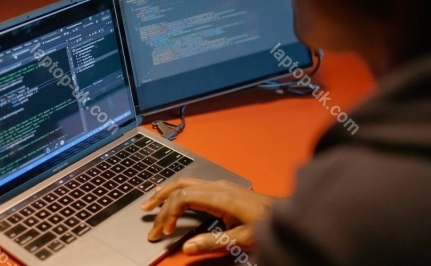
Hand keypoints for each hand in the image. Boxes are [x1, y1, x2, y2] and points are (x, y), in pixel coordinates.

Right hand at [139, 178, 274, 254]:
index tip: (164, 231)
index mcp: (219, 196)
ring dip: (166, 192)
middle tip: (147, 217)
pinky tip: (172, 197)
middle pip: (180, 186)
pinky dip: (178, 191)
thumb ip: (213, 242)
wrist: (284, 212)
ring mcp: (219, 186)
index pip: (183, 197)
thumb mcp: (241, 239)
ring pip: (185, 183)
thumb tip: (187, 247)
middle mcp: (216, 186)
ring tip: (150, 204)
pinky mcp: (222, 189)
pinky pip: (194, 185)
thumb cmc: (266, 224)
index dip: (168, 213)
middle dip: (161, 201)